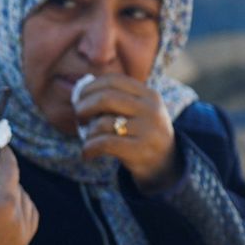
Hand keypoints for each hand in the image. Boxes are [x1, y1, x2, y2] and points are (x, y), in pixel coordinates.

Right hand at [0, 148, 38, 244]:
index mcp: (1, 201)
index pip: (8, 166)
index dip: (2, 151)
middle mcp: (19, 214)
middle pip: (15, 182)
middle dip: (1, 175)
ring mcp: (25, 231)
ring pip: (24, 198)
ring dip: (10, 192)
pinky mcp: (24, 243)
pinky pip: (28, 215)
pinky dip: (18, 208)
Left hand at [75, 74, 181, 191]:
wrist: (165, 163)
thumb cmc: (141, 133)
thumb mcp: (138, 111)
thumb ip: (117, 100)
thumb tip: (80, 93)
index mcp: (149, 95)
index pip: (114, 80)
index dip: (91, 87)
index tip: (80, 97)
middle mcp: (150, 109)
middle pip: (105, 98)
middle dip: (84, 106)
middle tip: (79, 116)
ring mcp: (147, 130)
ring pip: (102, 123)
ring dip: (88, 132)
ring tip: (89, 139)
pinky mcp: (139, 150)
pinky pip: (104, 144)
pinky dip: (88, 148)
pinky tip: (86, 153)